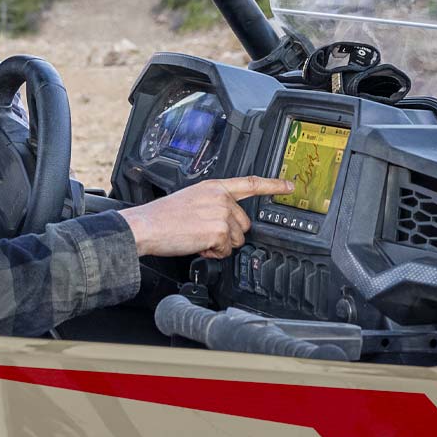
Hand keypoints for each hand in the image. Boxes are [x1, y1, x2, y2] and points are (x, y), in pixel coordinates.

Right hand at [120, 176, 293, 258]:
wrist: (147, 226)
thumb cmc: (162, 216)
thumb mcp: (191, 199)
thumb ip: (213, 204)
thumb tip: (225, 220)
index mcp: (214, 187)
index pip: (250, 183)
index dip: (273, 184)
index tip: (289, 185)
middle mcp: (221, 198)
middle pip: (244, 224)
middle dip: (229, 234)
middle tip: (205, 233)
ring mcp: (221, 214)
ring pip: (237, 240)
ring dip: (220, 245)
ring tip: (198, 238)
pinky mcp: (219, 231)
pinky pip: (226, 251)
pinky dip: (213, 253)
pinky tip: (197, 245)